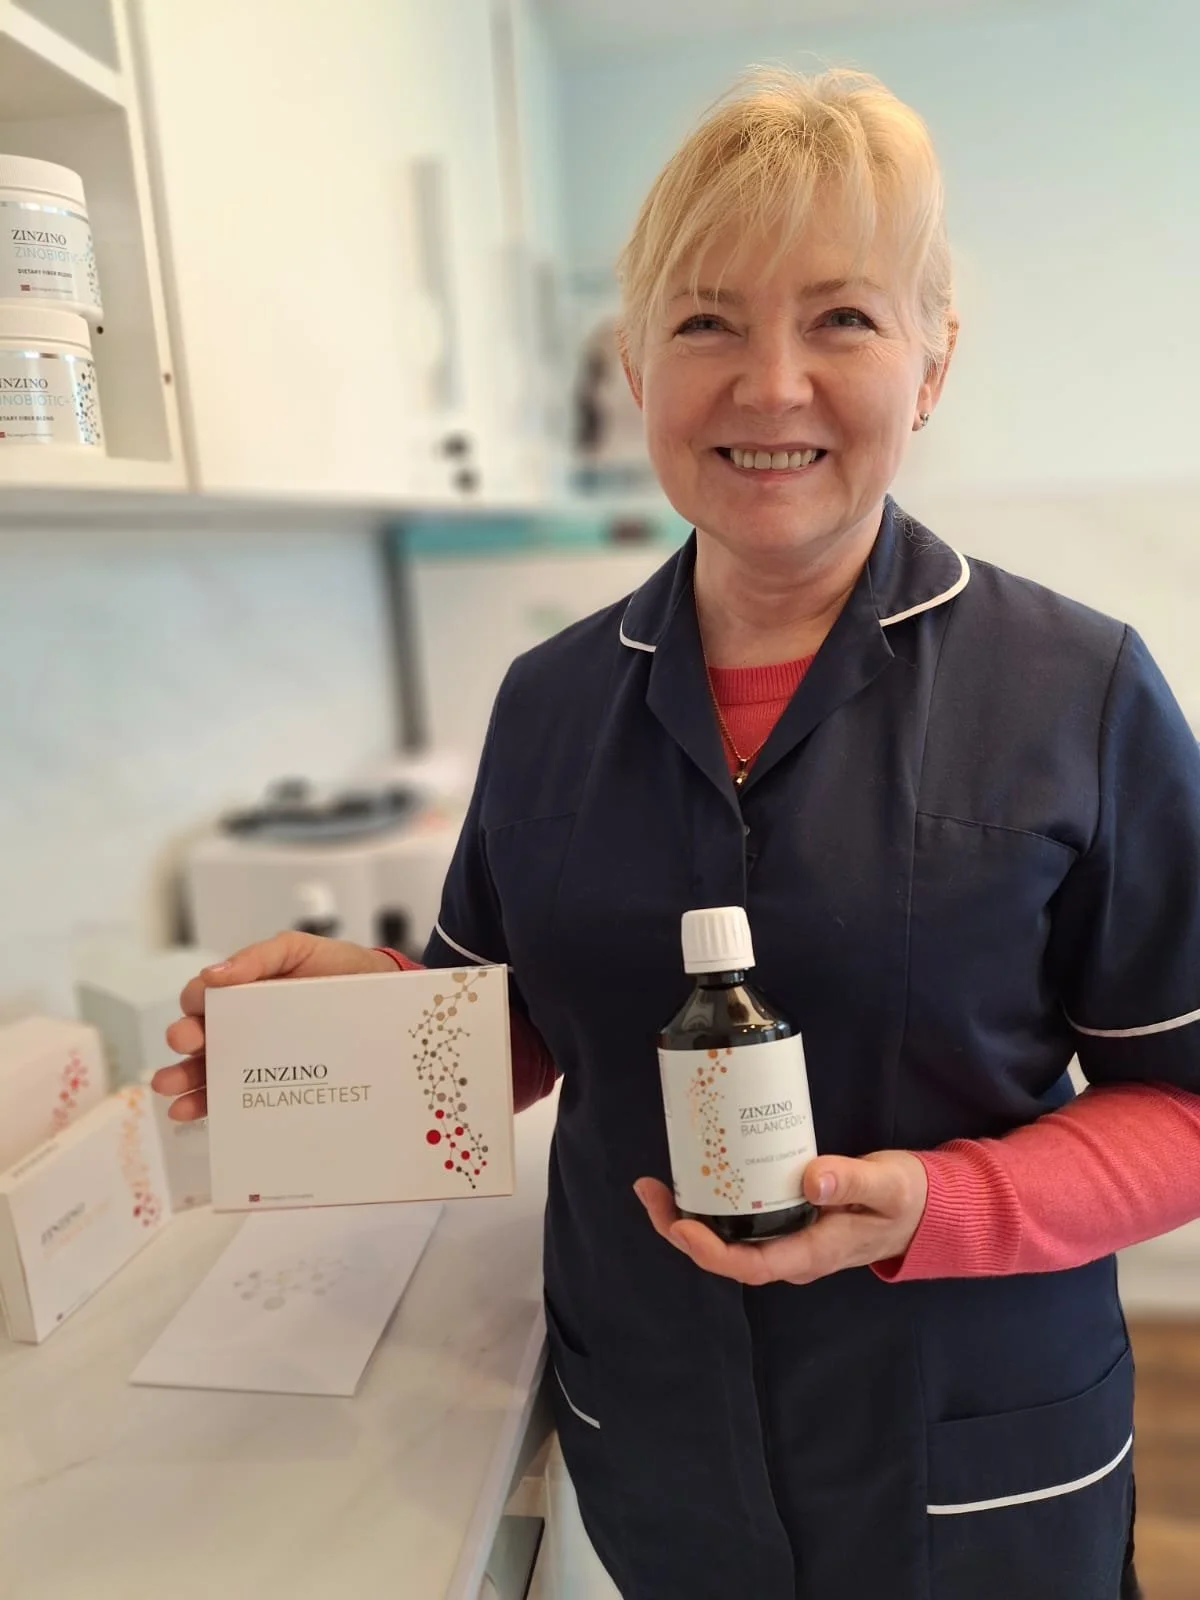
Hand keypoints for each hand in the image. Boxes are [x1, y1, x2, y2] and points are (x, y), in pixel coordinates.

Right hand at [151, 933, 397, 1121]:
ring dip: (183, 1076)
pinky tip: (188, 1110)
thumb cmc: (336, 969)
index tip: (195, 1011)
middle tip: (187, 1045)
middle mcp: (241, 1022)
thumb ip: (259, 957)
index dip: (193, 1003)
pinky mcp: (269, 1079)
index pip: (204, 996)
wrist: (378, 997)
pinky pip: (232, 1094)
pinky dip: (205, 1102)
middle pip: (199, 1033)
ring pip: (207, 1066)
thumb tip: (213, 974)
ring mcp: (253, 1053)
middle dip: (184, 1039)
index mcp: (242, 989)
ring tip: (170, 1088)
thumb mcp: (298, 950)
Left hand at [634, 1151, 928, 1285]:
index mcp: (812, 1254)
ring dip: (687, 1219)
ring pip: (727, 1241)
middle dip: (681, 1231)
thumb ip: (853, 1182)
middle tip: (650, 1191)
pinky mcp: (785, 1219)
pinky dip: (711, 1204)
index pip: (751, 1266)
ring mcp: (786, 1239)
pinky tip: (694, 1178)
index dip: (710, 1252)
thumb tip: (812, 1179)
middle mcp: (791, 1253)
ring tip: (655, 1186)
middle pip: (726, 1256)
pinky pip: (739, 1221)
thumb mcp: (887, 1187)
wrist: (922, 1208)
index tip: (681, 1225)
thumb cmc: (905, 1199)